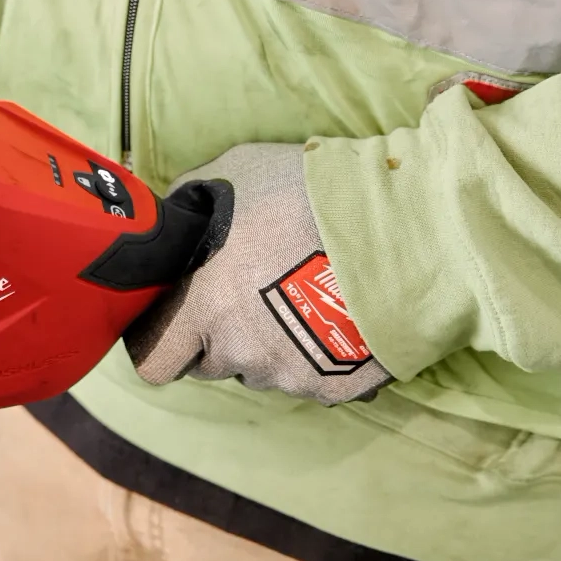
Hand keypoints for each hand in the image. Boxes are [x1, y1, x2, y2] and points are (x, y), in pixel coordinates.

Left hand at [125, 143, 389, 404]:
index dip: (163, 341)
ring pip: (262, 370)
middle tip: (253, 290)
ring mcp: (289, 374)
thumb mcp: (235, 174)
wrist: (406, 224)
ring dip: (270, 344)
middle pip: (212, 363)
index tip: (180, 320)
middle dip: (222, 336)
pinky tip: (336, 314)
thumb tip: (174, 218)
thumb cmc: (311, 194)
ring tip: (302, 294)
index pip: (154, 360)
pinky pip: (310, 379)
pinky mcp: (334, 387)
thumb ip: (191, 203)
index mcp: (205, 306)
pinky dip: (316, 355)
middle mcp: (240, 350)